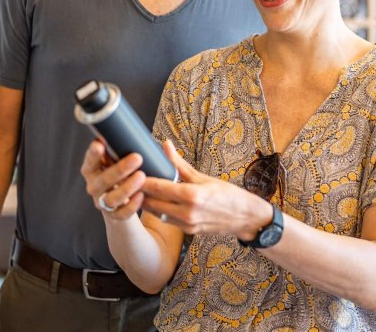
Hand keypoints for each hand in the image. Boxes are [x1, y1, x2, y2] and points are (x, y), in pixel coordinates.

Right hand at [80, 139, 146, 220]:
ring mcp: (102, 202)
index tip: (100, 143)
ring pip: (112, 198)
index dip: (93, 154)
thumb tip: (156, 140)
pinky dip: (132, 205)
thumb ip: (126, 150)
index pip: (90, 161)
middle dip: (120, 169)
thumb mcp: (120, 162)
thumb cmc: (122, 175)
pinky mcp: (114, 216)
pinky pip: (122, 213)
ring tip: (141, 176)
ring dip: (127, 187)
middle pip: (103, 180)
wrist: (123, 204)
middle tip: (137, 158)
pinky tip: (141, 196)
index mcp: (92, 170)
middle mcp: (94, 186)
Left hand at [141, 141, 272, 241]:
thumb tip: (165, 145)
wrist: (245, 218)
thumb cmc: (227, 195)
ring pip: (156, 213)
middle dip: (139, 192)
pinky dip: (159, 210)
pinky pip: (166, 220)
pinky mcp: (188, 231)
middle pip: (151, 203)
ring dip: (147, 203)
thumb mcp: (203, 177)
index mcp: (192, 195)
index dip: (141, 180)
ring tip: (139, 190)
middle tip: (130, 181)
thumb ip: (179, 163)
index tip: (131, 172)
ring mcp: (186, 224)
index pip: (157, 187)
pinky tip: (156, 201)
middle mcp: (187, 212)